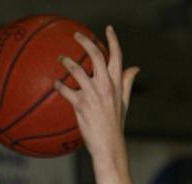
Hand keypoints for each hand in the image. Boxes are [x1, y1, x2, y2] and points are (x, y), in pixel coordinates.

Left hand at [54, 25, 138, 156]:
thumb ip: (127, 83)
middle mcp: (106, 86)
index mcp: (117, 84)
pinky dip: (60, 86)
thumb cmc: (115, 126)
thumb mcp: (124, 103)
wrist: (109, 146)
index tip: (108, 29)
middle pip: (96, 55)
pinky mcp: (81, 105)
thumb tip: (135, 68)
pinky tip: (56, 84)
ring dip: (67, 62)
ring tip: (61, 58)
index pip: (117, 56)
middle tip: (77, 36)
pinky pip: (67, 90)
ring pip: (78, 70)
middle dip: (86, 42)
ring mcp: (93, 95)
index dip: (113, 40)